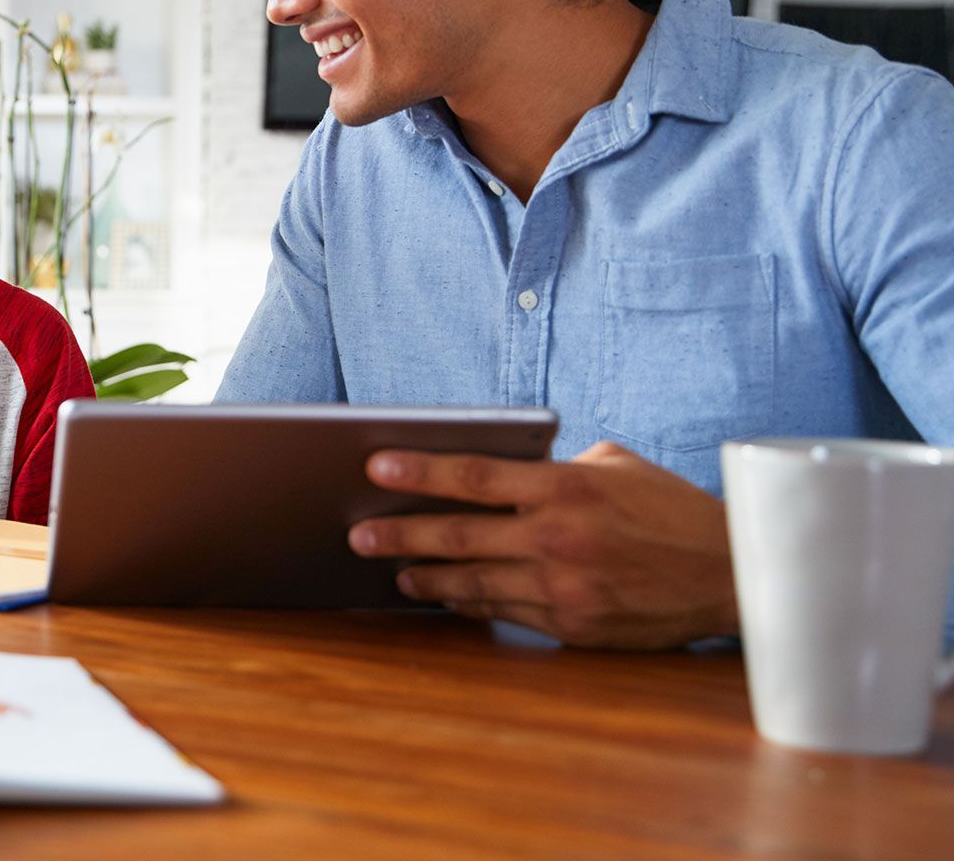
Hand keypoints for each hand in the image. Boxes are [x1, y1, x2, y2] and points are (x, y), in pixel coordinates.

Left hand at [347, 441, 737, 649]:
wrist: (733, 574)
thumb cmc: (671, 510)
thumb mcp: (616, 465)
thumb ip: (558, 465)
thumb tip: (506, 468)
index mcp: (566, 488)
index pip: (474, 475)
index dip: (419, 472)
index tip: (375, 467)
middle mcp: (558, 537)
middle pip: (457, 535)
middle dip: (399, 536)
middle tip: (358, 535)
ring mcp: (563, 587)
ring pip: (473, 582)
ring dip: (427, 578)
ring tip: (394, 572)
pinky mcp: (572, 626)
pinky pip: (505, 612)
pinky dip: (471, 604)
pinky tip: (447, 597)